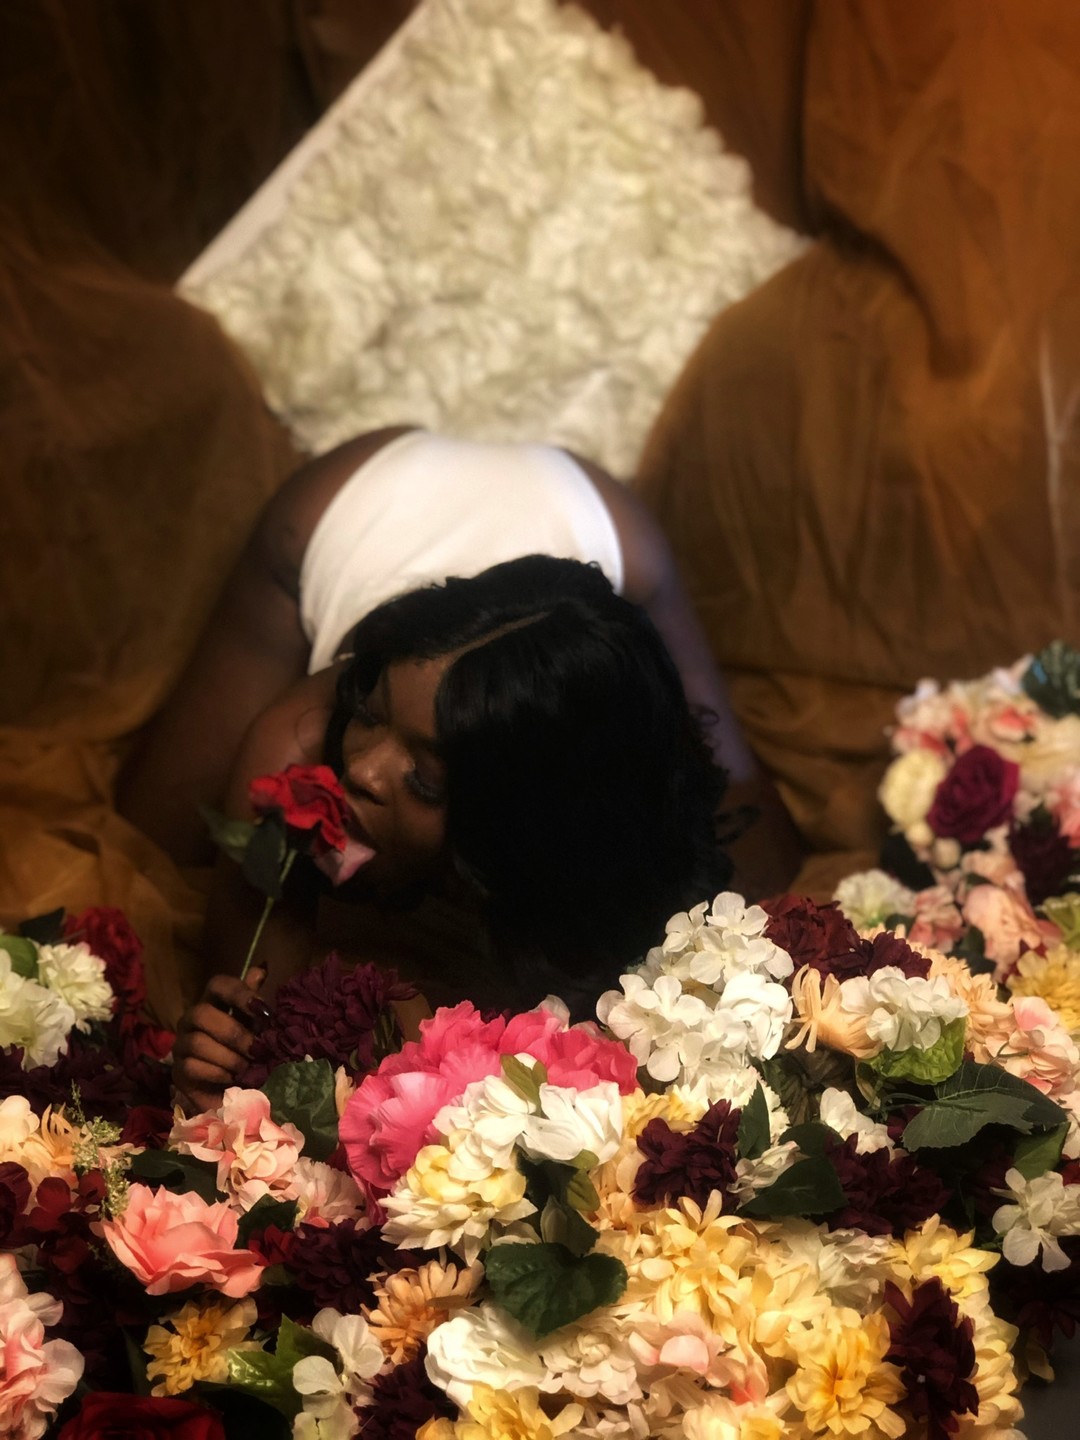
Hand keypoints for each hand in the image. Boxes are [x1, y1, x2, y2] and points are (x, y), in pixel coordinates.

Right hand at [172, 967, 267, 1112]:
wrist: (233, 1095)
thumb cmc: (245, 1056)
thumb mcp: (255, 1029)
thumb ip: (254, 1004)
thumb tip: (261, 969)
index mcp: (213, 1004)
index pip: (217, 984)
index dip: (239, 993)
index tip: (263, 1011)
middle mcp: (192, 1020)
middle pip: (201, 1013)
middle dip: (233, 1032)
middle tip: (256, 1049)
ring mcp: (181, 1045)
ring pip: (196, 1042)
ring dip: (227, 1057)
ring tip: (246, 1068)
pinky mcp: (177, 1071)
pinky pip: (191, 1066)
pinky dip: (216, 1073)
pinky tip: (230, 1079)